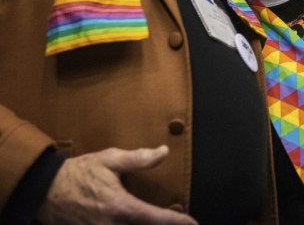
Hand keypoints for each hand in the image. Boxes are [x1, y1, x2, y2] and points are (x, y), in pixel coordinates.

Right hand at [36, 145, 196, 224]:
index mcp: (120, 207)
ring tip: (161, 223)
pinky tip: (139, 224)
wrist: (44, 190)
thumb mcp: (109, 160)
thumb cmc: (79, 173)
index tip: (193, 223)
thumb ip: (138, 158)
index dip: (177, 222)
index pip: (156, 218)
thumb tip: (164, 152)